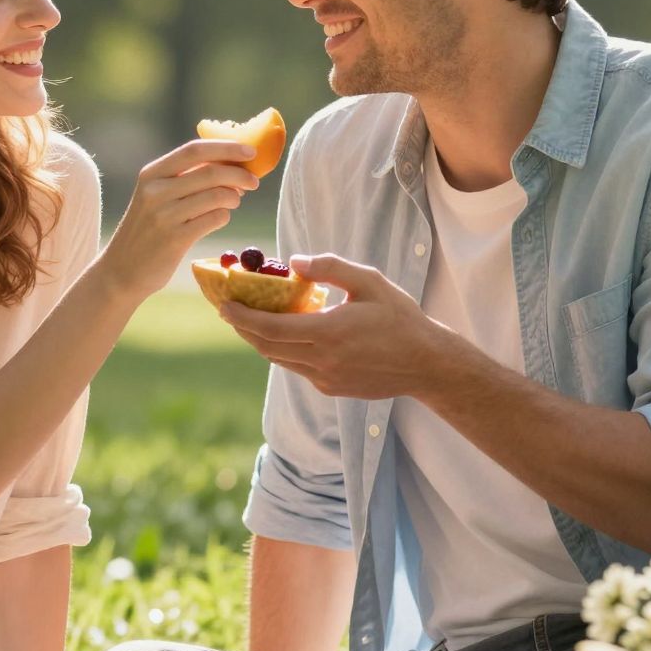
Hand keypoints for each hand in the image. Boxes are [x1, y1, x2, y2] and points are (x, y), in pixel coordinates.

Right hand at [99, 139, 260, 300]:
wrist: (121, 270)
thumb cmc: (148, 229)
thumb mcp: (155, 196)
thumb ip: (184, 178)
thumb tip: (231, 164)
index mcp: (151, 173)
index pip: (194, 150)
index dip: (227, 148)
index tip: (250, 151)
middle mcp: (155, 191)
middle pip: (210, 172)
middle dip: (239, 174)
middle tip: (254, 182)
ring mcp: (164, 216)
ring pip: (216, 196)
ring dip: (233, 197)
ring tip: (234, 201)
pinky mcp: (175, 239)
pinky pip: (214, 219)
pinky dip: (224, 216)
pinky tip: (219, 218)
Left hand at [218, 254, 452, 399]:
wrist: (426, 363)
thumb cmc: (400, 318)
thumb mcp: (369, 282)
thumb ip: (330, 268)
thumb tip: (293, 262)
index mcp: (328, 333)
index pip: (270, 328)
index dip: (242, 317)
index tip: (224, 303)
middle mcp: (322, 361)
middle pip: (267, 346)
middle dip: (243, 327)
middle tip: (229, 308)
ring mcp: (325, 378)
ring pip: (279, 359)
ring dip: (261, 340)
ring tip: (250, 319)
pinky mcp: (331, 388)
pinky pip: (297, 367)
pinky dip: (284, 350)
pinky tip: (286, 334)